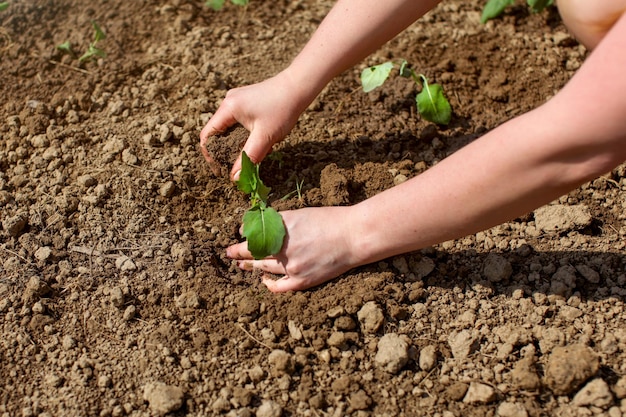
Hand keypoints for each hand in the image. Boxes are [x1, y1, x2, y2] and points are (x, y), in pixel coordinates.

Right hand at [200, 71, 306, 179]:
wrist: (299, 87)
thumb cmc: (282, 109)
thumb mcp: (264, 137)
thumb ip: (248, 158)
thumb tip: (235, 178)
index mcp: (228, 108)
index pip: (207, 135)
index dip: (211, 155)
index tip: (221, 169)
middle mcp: (229, 102)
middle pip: (218, 132)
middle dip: (226, 151)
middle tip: (237, 166)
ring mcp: (237, 100)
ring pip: (230, 129)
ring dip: (239, 144)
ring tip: (254, 153)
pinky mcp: (247, 101)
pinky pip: (240, 123)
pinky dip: (246, 135)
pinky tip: (262, 141)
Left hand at [226, 206, 362, 291]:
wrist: (354, 237)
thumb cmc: (331, 220)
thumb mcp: (301, 213)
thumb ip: (280, 221)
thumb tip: (262, 224)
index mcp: (282, 227)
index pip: (253, 232)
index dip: (244, 235)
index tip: (240, 235)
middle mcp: (283, 247)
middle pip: (253, 251)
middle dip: (238, 252)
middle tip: (229, 252)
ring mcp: (291, 266)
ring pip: (262, 267)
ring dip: (249, 266)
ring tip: (241, 266)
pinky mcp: (301, 280)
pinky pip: (278, 287)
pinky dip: (267, 284)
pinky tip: (263, 280)